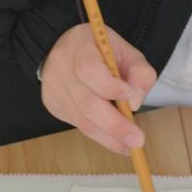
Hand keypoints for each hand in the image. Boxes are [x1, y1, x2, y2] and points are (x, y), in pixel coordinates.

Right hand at [40, 24, 156, 154]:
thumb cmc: (101, 50)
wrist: (66, 48)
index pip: (89, 70)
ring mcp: (54, 88)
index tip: (131, 96)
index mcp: (80, 45)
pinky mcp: (52, 104)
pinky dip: (98, 134)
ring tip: (129, 146)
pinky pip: (77, 123)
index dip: (111, 87)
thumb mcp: (127, 52)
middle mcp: (61, 68)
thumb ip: (139, 73)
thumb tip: (135, 102)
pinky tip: (113, 140)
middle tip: (136, 140)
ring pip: (81, 119)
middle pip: (86, 102)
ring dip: (108, 136)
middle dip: (114, 124)